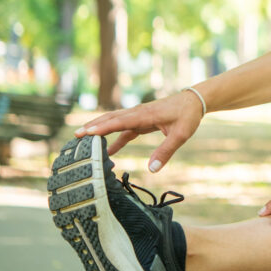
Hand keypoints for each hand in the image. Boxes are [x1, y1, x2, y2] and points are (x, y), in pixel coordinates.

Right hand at [74, 90, 204, 171]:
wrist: (194, 101)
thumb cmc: (188, 115)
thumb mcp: (181, 134)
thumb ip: (166, 151)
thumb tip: (152, 169)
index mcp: (145, 115)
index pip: (120, 121)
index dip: (103, 128)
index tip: (87, 133)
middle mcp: (138, 113)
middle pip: (111, 119)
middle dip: (94, 126)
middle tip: (76, 136)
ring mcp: (139, 116)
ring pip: (115, 122)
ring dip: (100, 129)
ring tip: (82, 139)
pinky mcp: (142, 121)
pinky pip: (124, 130)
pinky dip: (115, 138)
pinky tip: (108, 151)